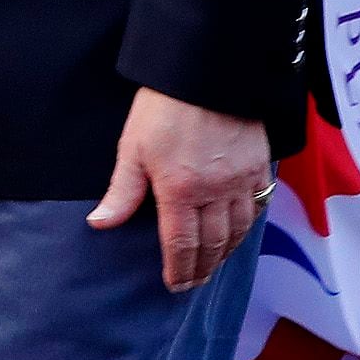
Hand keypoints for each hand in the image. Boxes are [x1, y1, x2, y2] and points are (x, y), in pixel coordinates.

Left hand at [89, 86, 274, 291]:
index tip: (175, 286)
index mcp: (180, 191)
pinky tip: (240, 233)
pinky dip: (248, 226)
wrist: (208, 73)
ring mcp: (242, 179)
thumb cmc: (162, 108)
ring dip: (226, 252)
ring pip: (238, 229)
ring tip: (215, 266)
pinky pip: (259, 205)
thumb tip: (100, 224)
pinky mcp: (260, 165)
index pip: (180, 244)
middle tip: (194, 284)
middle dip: (203, 268)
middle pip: (213, 243)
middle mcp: (216, 192)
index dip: (178, 269)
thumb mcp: (132, 148)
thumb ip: (121, 191)